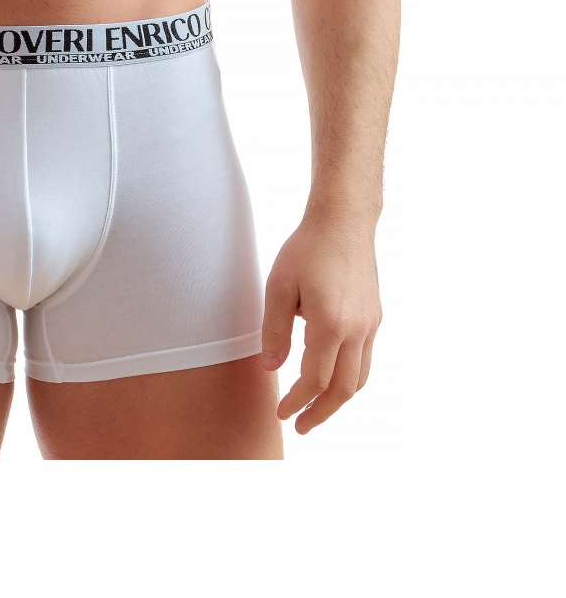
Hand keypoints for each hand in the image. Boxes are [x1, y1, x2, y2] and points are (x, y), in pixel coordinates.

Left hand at [260, 212, 381, 433]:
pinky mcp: (376, 316)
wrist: (343, 221)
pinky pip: (365, 359)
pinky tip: (332, 377)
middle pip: (344, 390)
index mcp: (331, 324)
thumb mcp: (278, 286)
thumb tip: (271, 368)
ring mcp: (371, 324)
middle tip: (300, 426)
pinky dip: (350, 378)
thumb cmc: (306, 249)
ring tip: (316, 410)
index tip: (281, 414)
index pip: (315, 380)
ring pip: (361, 378)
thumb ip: (274, 330)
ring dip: (339, 400)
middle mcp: (357, 329)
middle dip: (321, 413)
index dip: (297, 402)